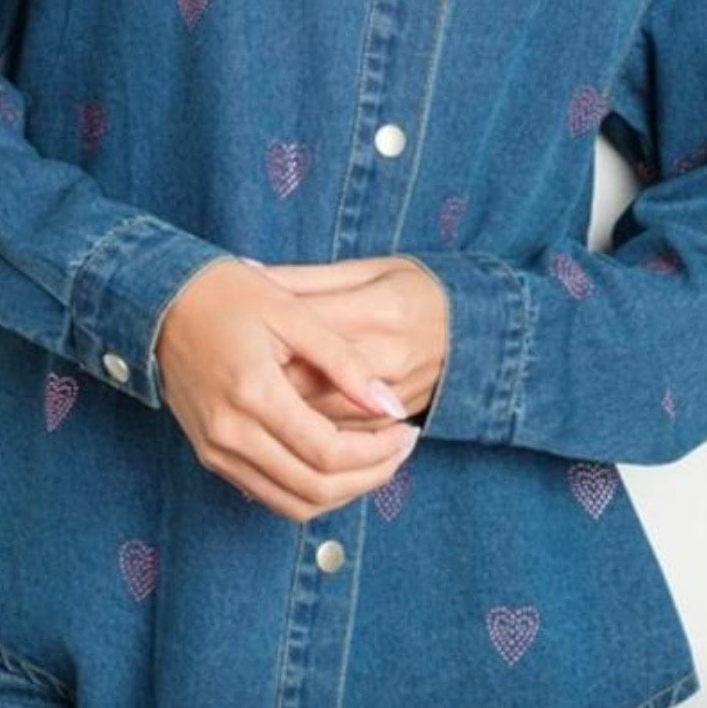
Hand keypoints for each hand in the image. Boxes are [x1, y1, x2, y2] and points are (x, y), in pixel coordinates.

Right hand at [155, 258, 422, 521]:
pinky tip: (337, 462)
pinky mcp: (210, 455)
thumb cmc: (228, 295)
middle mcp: (230, 433)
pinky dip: (309, 490)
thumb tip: (390, 404)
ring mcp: (216, 450)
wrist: (159, 301)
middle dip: (370, 476)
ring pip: (292, 504)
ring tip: (377, 460)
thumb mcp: (293, 312)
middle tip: (402, 449)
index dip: (378, 452)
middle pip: (315, 489)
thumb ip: (343, 361)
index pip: (328, 453)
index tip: (406, 430)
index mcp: (253, 393)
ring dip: (343, 492)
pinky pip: (268, 494)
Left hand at [242, 255, 447, 431]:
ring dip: (285, 421)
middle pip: (310, 383)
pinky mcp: (397, 421)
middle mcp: (388, 355)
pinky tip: (288, 430)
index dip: (262, 341)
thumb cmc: (414, 291)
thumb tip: (246, 268)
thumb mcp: (368, 270)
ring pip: (325, 422)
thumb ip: (308, 278)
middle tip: (229, 382)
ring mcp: (396, 394)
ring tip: (250, 408)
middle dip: (265, 387)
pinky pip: (347, 438)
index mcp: (377, 309)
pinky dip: (315, 439)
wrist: (479, 330)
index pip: (306, 332)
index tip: (227, 338)